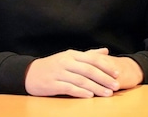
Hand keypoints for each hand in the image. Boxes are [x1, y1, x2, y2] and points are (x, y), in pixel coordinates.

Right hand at [25, 48, 142, 97]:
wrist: (30, 73)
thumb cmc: (54, 65)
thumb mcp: (70, 56)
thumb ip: (88, 55)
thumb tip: (106, 51)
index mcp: (72, 54)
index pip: (93, 59)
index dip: (106, 66)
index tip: (117, 73)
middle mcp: (66, 62)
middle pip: (89, 70)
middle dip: (104, 78)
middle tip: (116, 85)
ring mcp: (59, 73)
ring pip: (81, 80)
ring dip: (96, 87)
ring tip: (107, 93)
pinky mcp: (52, 84)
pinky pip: (69, 88)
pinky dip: (80, 92)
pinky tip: (90, 96)